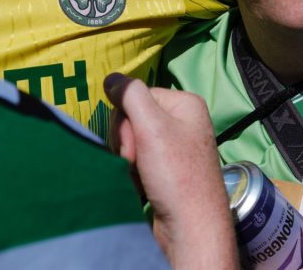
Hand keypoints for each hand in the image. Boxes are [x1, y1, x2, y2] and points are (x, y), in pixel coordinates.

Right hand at [104, 74, 237, 269]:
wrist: (190, 225)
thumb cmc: (175, 172)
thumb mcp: (152, 126)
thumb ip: (130, 96)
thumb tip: (111, 77)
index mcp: (185, 104)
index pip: (138, 96)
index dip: (127, 120)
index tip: (134, 144)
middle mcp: (184, 121)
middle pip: (134, 118)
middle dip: (127, 142)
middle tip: (136, 162)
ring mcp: (177, 147)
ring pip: (133, 141)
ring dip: (129, 159)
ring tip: (140, 176)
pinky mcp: (169, 170)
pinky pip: (140, 160)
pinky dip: (135, 172)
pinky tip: (142, 184)